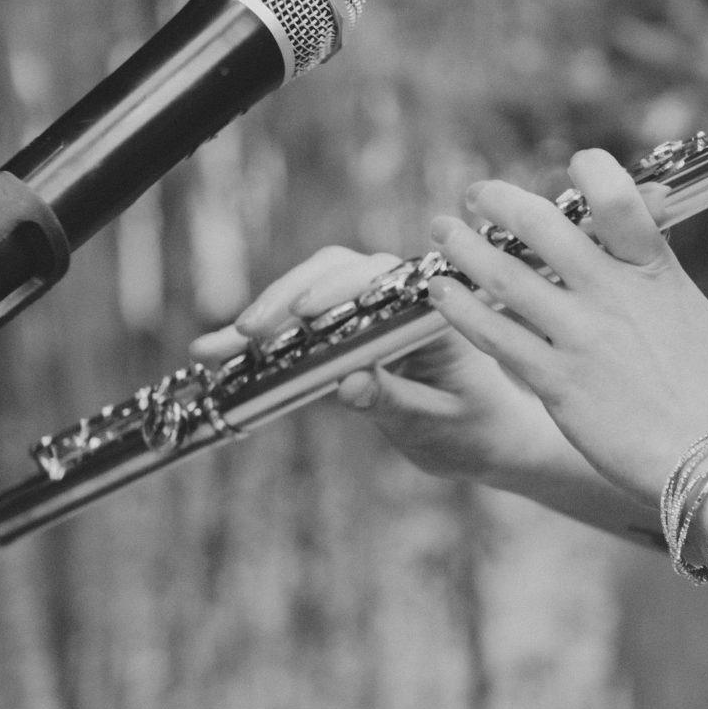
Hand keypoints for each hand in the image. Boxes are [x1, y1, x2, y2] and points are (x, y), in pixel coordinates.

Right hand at [193, 244, 590, 491]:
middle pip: (337, 272)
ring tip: (216, 346)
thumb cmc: (474, 428)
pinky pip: (306, 323)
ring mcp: (374, 310)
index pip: (381, 282)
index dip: (338, 290)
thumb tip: (347, 385)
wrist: (491, 436)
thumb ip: (395, 402)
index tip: (305, 312)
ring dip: (266, 314)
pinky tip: (225, 351)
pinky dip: (268, 336)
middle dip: (286, 298)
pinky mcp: (351, 330)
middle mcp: (403, 298)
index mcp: (435, 312)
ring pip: (313, 291)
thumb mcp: (437, 424)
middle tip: (245, 333)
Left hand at [428, 149, 707, 506]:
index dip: (592, 170)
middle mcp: (613, 295)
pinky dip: (460, 306)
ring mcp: (581, 337)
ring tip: (441, 232)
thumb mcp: (688, 307)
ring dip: (463, 247)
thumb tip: (638, 223)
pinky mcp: (555, 380)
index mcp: (653, 270)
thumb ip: (654, 266)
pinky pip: (494, 334)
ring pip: (504, 276)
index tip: (573, 164)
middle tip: (477, 194)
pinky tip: (441, 292)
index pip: (618, 197)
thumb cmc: (704, 381)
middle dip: (500, 202)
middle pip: (543, 227)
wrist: (706, 453)